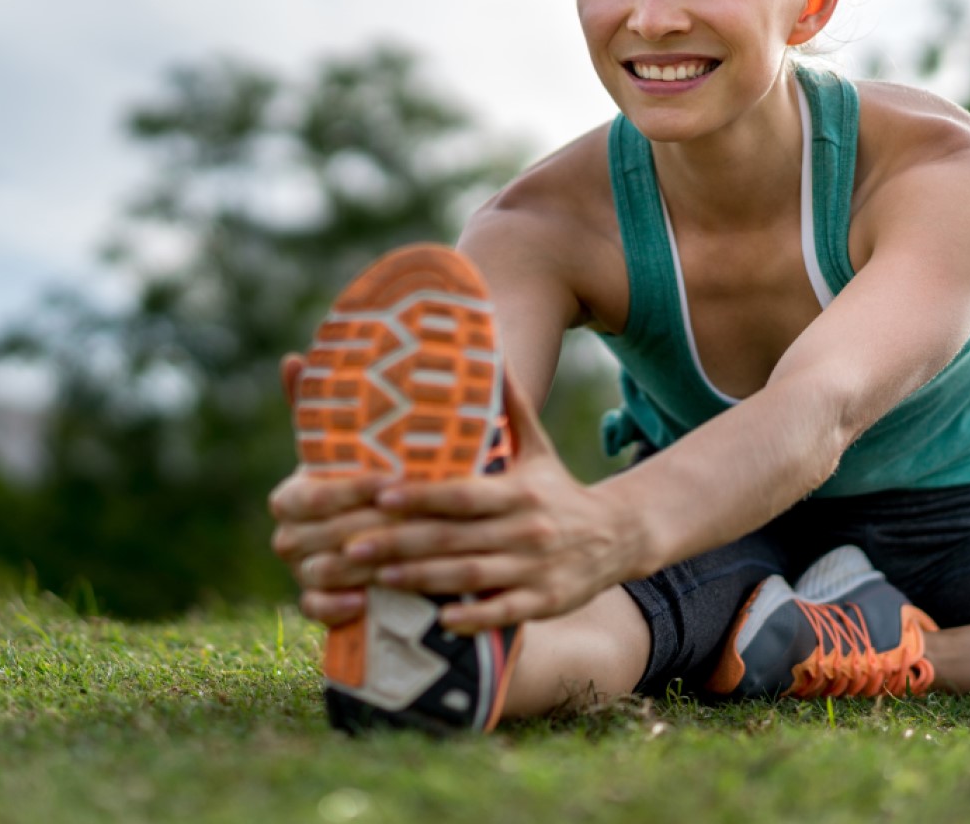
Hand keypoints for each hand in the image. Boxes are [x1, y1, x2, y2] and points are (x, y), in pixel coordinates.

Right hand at [267, 353, 392, 625]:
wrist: (384, 542)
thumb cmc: (367, 484)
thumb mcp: (352, 449)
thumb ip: (321, 410)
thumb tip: (293, 356)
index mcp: (292, 495)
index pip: (314, 494)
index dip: (351, 489)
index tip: (392, 480)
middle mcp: (288, 534)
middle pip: (320, 534)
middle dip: (367, 526)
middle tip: (410, 521)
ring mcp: (300, 572)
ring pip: (321, 570)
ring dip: (360, 566)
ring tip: (400, 557)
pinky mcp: (314, 606)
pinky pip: (315, 609)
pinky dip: (338, 605)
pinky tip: (367, 598)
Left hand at [337, 372, 631, 633]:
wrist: (618, 536)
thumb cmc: (557, 489)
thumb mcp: (537, 447)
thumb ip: (510, 405)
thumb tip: (489, 349)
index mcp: (519, 491)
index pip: (461, 494)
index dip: (420, 495)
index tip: (378, 495)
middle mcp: (526, 530)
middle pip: (454, 538)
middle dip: (401, 543)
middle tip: (351, 545)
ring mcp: (535, 569)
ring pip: (470, 577)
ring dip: (422, 580)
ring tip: (377, 577)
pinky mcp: (544, 603)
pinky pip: (502, 613)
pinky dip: (472, 619)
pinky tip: (437, 621)